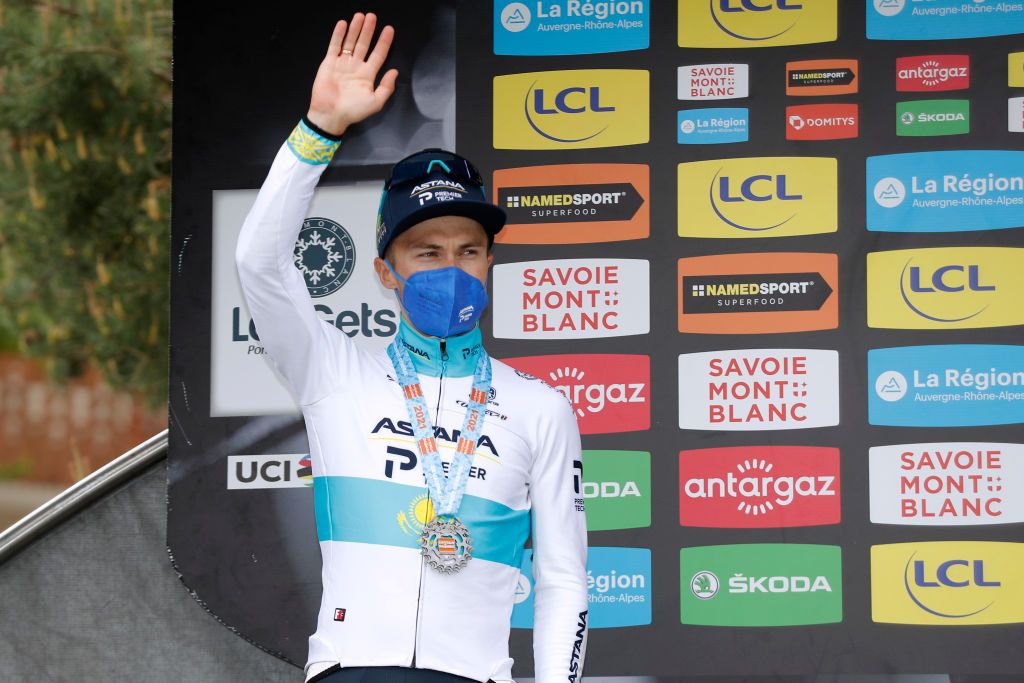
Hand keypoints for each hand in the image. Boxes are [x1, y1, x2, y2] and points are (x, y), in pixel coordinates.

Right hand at [306, 13, 398, 136]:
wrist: (331, 115)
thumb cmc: (353, 111)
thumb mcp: (375, 102)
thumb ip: (386, 87)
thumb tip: (395, 72)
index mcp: (368, 75)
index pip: (378, 54)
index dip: (384, 42)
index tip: (389, 29)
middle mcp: (356, 67)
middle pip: (364, 44)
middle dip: (369, 30)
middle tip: (372, 17)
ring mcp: (342, 64)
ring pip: (350, 42)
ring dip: (355, 29)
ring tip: (360, 16)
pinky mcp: (329, 63)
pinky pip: (335, 46)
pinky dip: (339, 35)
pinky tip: (343, 24)